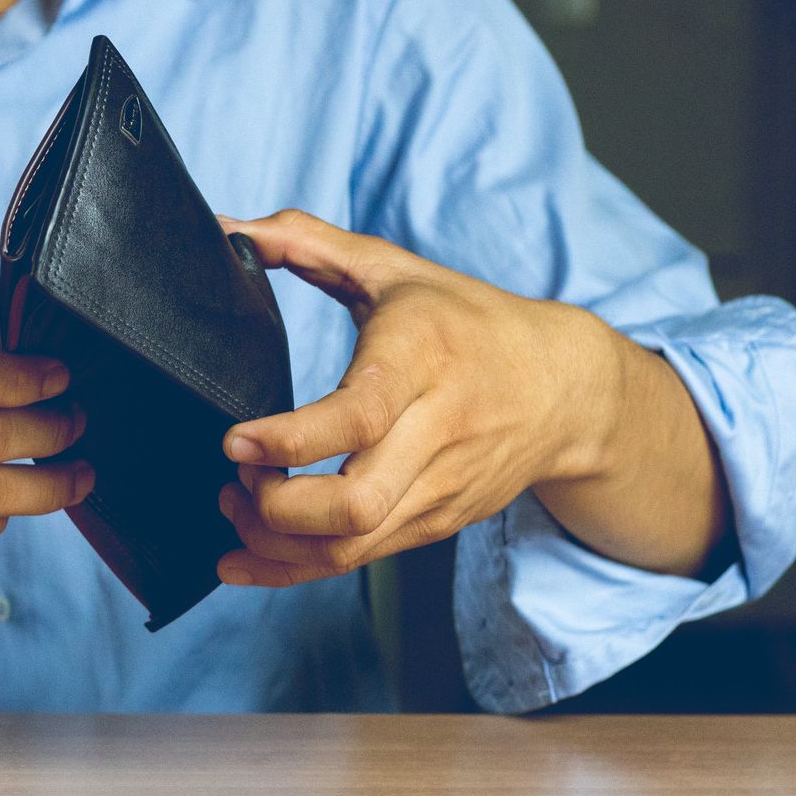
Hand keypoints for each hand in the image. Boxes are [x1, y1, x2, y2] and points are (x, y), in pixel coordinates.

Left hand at [213, 210, 623, 586]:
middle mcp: (437, 432)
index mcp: (423, 359)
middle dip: (276, 507)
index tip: (234, 440)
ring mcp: (439, 487)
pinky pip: (358, 561)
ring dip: (276, 542)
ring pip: (352, 546)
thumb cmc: (465, 320)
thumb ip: (308, 242)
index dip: (291, 441)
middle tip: (236, 477)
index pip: (359, 416)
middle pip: (356, 503)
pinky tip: (246, 554)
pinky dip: (294, 567)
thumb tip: (229, 228)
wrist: (566, 388)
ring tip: (235, 507)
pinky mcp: (437, 523)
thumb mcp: (395, 268)